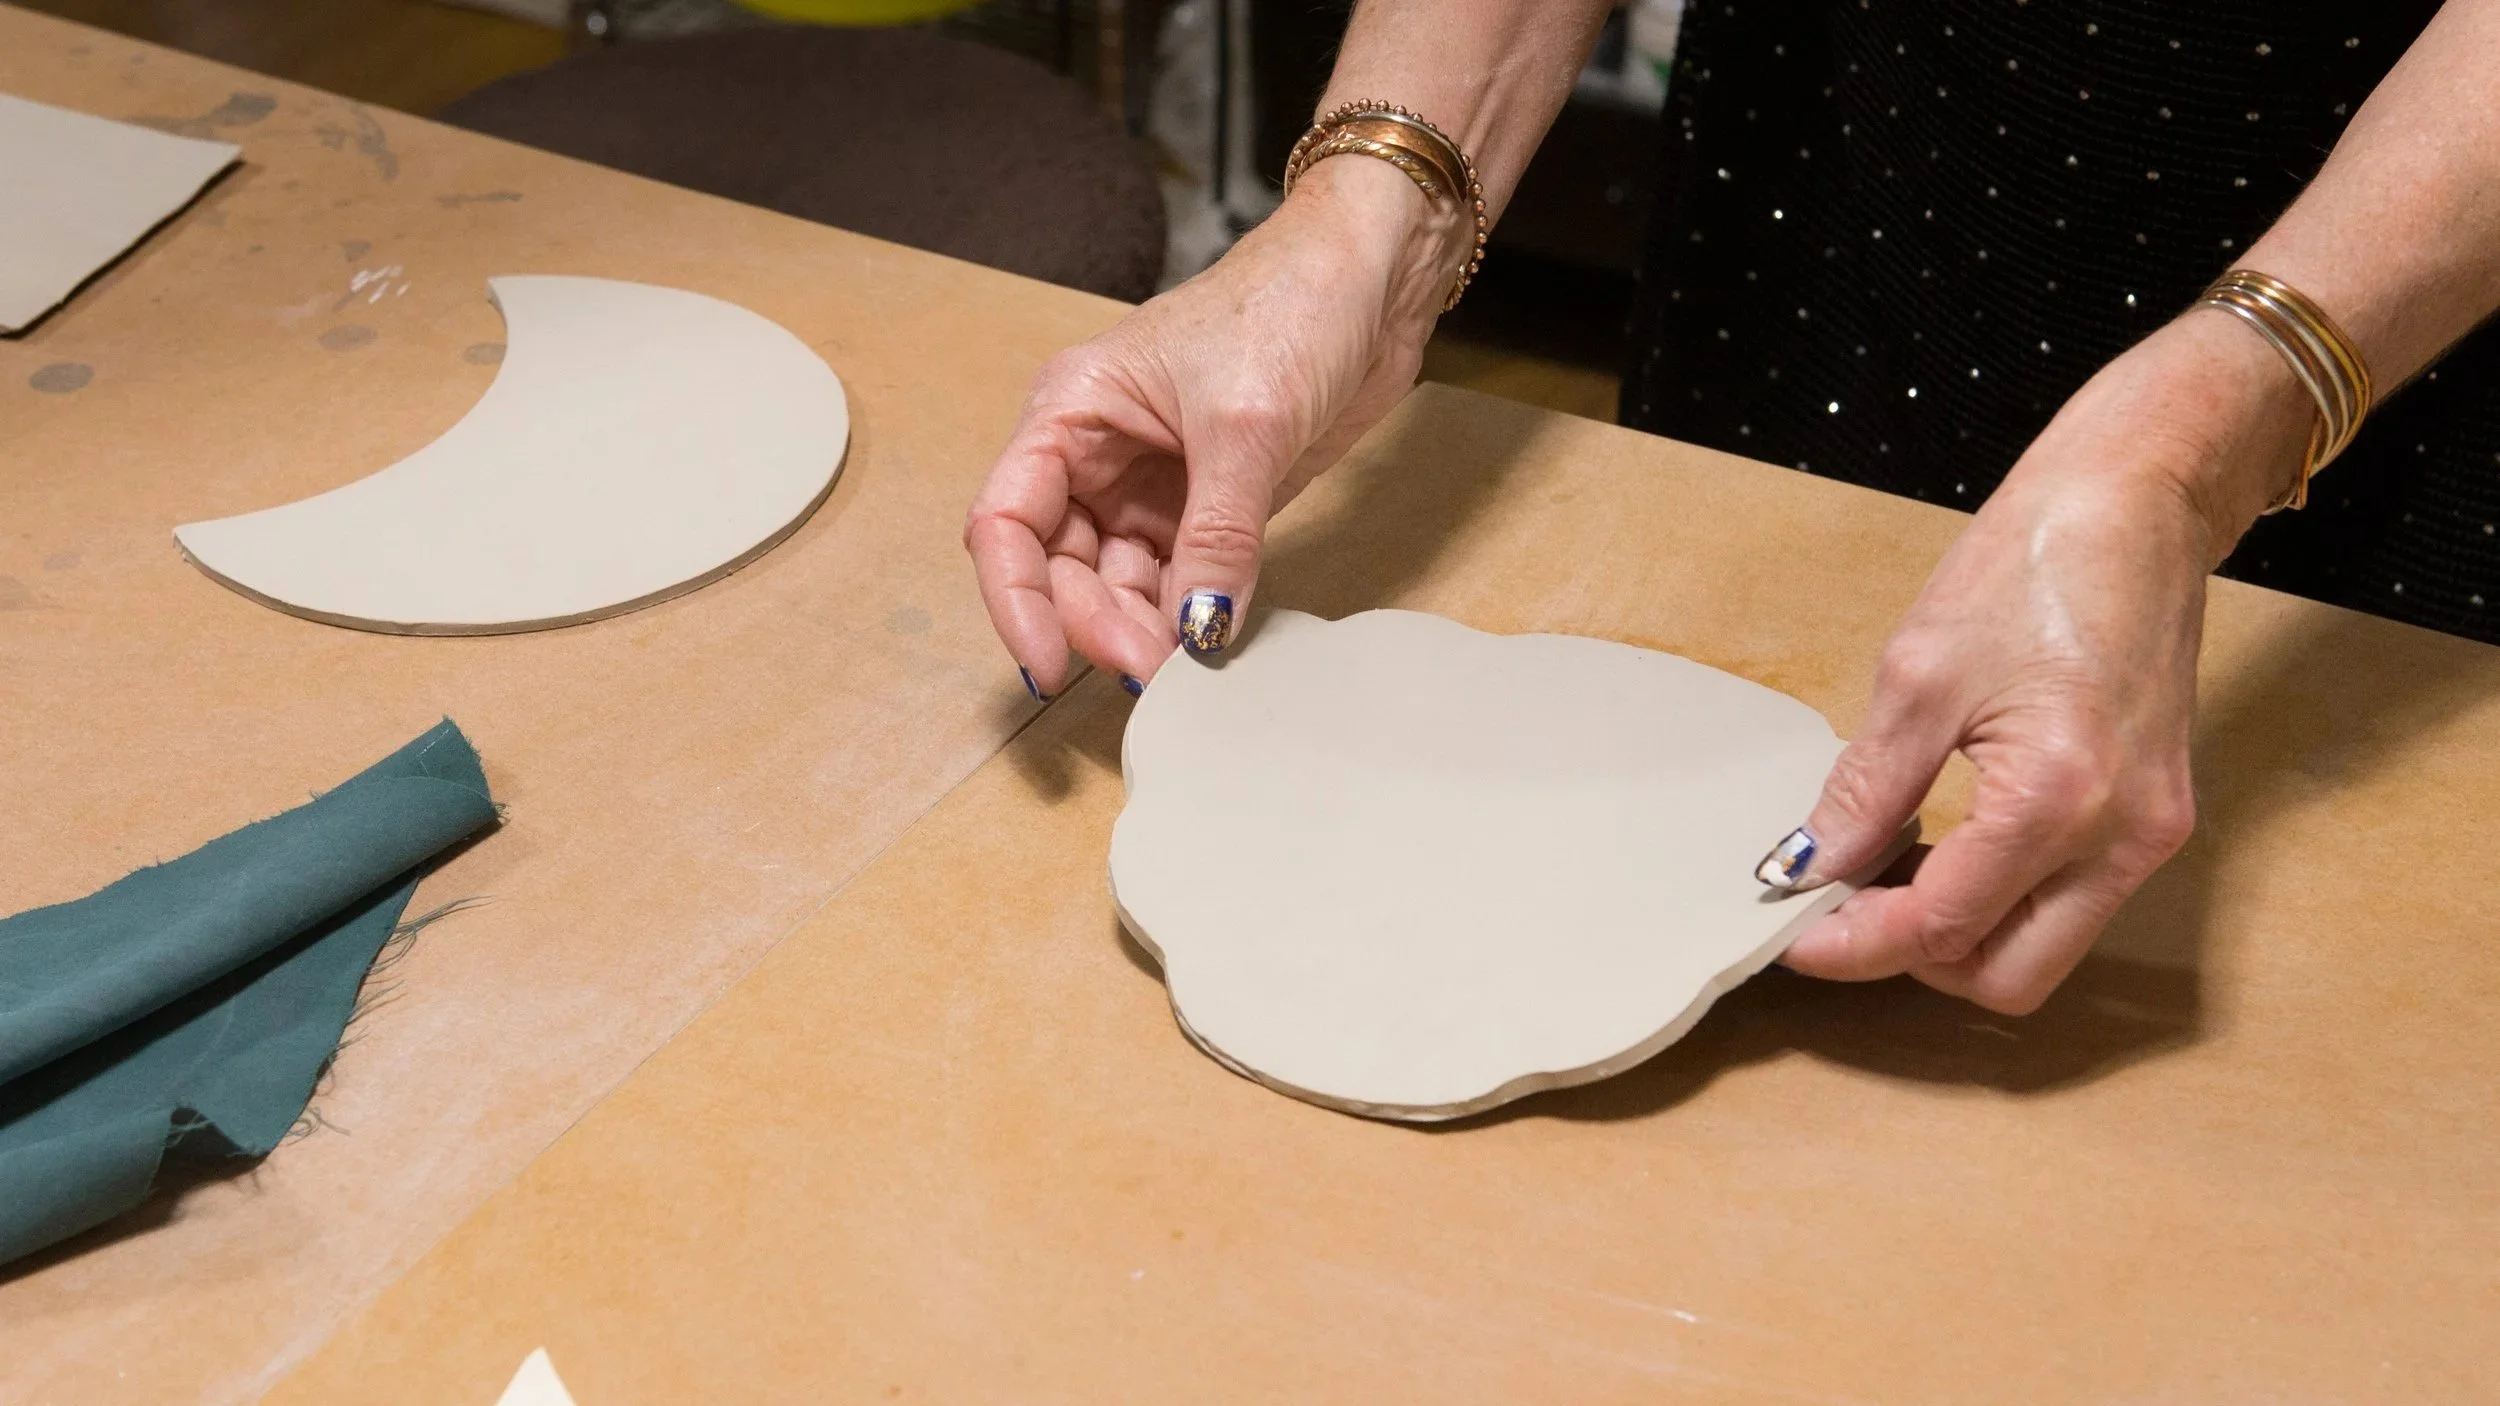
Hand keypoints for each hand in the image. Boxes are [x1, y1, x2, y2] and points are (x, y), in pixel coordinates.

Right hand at [964, 158, 1462, 693]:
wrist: (1374, 276)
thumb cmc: (1292, 303)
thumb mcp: (1247, 426)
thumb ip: (1217, 536)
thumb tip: (1196, 632)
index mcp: (1072, 409)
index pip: (1006, 523)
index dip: (1017, 602)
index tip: (1051, 668)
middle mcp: (1098, 451)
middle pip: (1059, 566)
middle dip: (1095, 622)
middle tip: (1153, 668)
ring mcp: (1151, 483)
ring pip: (1116, 582)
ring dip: (1141, 628)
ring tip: (1186, 663)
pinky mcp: (1208, 504)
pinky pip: (1179, 578)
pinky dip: (1189, 614)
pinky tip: (1211, 639)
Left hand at [1766, 313, 2313, 1013]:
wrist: (2139, 503)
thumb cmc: (2035, 564)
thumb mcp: (1918, 676)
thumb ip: (1864, 793)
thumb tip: (1806, 869)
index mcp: (2058, 800)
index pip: (1939, 929)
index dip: (1852, 945)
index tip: (1791, 933)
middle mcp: (2123, 838)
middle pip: (2006, 979)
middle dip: (1915, 963)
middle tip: (1841, 913)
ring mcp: (2152, 834)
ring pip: (2043, 951)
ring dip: (1961, 936)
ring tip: (1886, 878)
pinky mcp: (2158, 818)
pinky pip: (2072, 903)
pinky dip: (2003, 901)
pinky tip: (1946, 851)